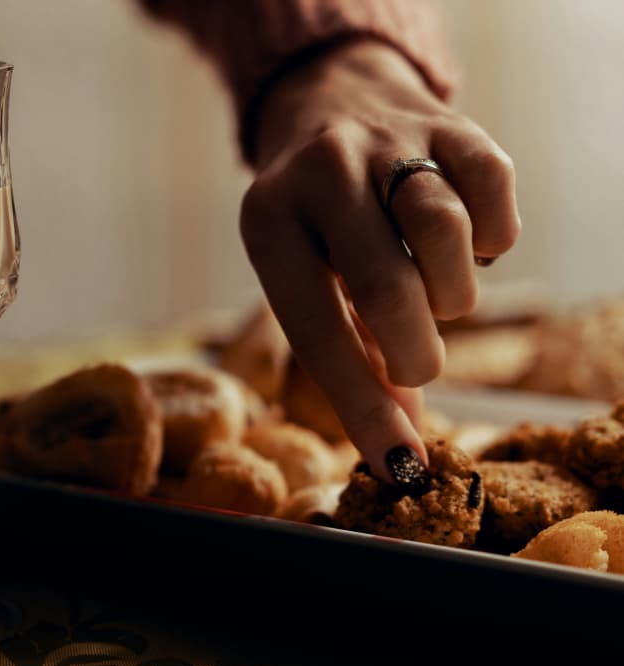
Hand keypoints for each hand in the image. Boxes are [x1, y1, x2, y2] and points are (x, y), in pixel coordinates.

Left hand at [240, 41, 519, 480]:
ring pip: (445, 237)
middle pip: (385, 288)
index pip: (316, 331)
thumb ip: (349, 357)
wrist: (330, 103)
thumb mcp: (303, 278)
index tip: (400, 466)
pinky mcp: (449, 123)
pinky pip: (493, 194)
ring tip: (435, 296)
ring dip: (453, 294)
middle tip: (418, 364)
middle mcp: (321, 174)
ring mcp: (386, 141)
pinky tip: (467, 245)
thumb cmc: (316, 225)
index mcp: (267, 223)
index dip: (361, 407)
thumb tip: (399, 449)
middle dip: (415, 352)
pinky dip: (493, 239)